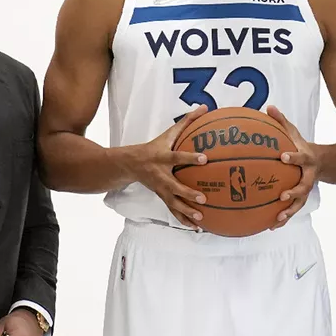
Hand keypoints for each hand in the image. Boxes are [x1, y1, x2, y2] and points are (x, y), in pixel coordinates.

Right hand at [120, 105, 209, 228]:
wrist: (130, 164)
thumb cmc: (154, 147)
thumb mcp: (168, 133)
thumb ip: (187, 122)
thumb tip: (204, 108)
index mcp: (162, 158)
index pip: (177, 157)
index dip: (190, 158)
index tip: (204, 159)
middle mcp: (161, 175)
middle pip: (174, 187)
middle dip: (187, 194)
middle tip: (203, 199)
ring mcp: (160, 189)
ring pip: (173, 203)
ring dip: (186, 212)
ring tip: (201, 218)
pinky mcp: (161, 197)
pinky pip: (173, 211)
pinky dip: (184, 220)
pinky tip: (197, 226)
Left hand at [266, 105, 320, 229]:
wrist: (324, 162)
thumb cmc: (302, 146)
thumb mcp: (294, 133)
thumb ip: (281, 121)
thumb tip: (268, 107)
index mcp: (306, 159)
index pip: (300, 157)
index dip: (293, 157)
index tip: (282, 157)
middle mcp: (308, 175)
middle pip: (304, 186)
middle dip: (294, 192)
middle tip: (282, 196)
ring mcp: (306, 188)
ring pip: (300, 203)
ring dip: (289, 212)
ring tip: (277, 218)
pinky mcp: (302, 198)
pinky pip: (293, 210)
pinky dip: (283, 219)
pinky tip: (271, 226)